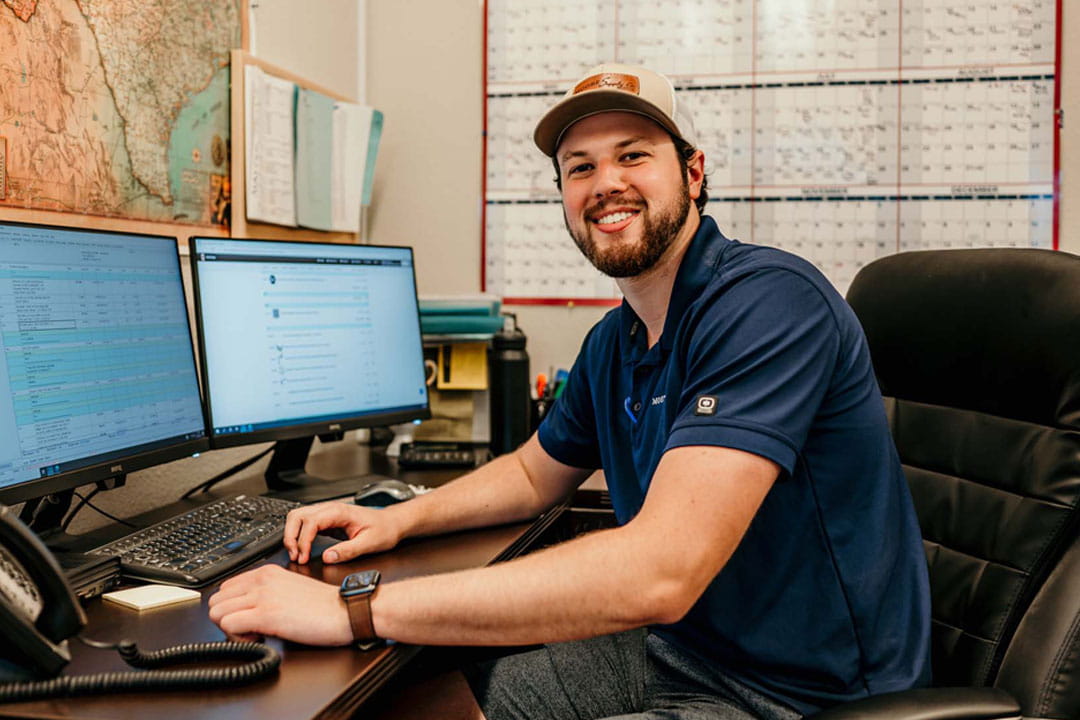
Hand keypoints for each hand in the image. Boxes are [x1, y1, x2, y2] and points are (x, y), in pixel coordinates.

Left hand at [208, 564, 352, 645]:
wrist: (345, 611)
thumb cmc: (323, 606)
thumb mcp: (290, 587)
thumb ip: (267, 591)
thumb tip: (246, 607)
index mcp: (267, 572)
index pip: (225, 588)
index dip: (234, 608)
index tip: (251, 616)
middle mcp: (261, 580)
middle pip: (216, 601)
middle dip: (228, 619)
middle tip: (250, 627)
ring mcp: (262, 596)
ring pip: (217, 613)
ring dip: (232, 628)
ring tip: (255, 632)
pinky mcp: (266, 615)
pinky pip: (228, 626)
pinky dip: (238, 638)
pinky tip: (260, 637)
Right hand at [283, 501, 401, 563]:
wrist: (393, 523)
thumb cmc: (384, 530)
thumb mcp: (370, 543)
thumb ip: (348, 551)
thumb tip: (328, 557)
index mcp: (340, 512)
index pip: (311, 522)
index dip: (303, 540)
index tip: (303, 556)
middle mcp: (331, 509)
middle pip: (298, 515)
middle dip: (291, 536)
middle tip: (295, 556)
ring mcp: (328, 514)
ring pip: (299, 517)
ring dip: (293, 535)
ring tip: (296, 554)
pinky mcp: (327, 520)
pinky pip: (306, 524)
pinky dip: (299, 535)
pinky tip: (302, 549)